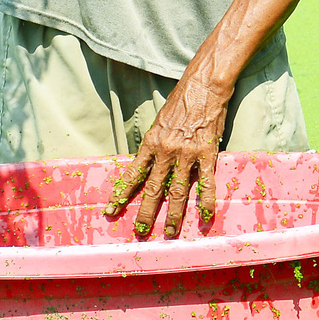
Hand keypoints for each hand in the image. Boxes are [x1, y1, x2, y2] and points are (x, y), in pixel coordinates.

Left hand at [104, 75, 229, 238]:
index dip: (121, 194)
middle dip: (146, 212)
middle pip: (153, 188)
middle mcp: (166, 151)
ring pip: (178, 191)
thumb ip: (153, 145)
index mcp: (151, 143)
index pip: (133, 174)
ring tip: (170, 232)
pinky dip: (205, 201)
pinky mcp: (207, 153)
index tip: (111, 210)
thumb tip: (146, 166)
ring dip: (174, 215)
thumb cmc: (180, 103)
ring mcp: (187, 154)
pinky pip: (205, 182)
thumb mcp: (158, 123)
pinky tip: (205, 217)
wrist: (203, 87)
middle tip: (140, 231)